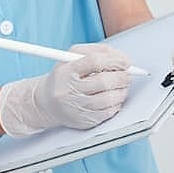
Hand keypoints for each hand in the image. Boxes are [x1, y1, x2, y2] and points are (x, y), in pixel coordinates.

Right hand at [0, 43, 135, 135]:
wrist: (46, 103)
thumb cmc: (65, 77)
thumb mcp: (73, 57)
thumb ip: (97, 51)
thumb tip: (122, 58)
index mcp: (66, 71)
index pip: (94, 62)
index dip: (115, 61)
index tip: (126, 62)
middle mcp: (68, 90)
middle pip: (103, 82)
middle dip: (122, 77)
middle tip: (127, 75)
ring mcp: (75, 107)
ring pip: (108, 99)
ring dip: (121, 91)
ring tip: (121, 86)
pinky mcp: (83, 121)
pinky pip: (108, 113)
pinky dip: (116, 104)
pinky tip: (113, 99)